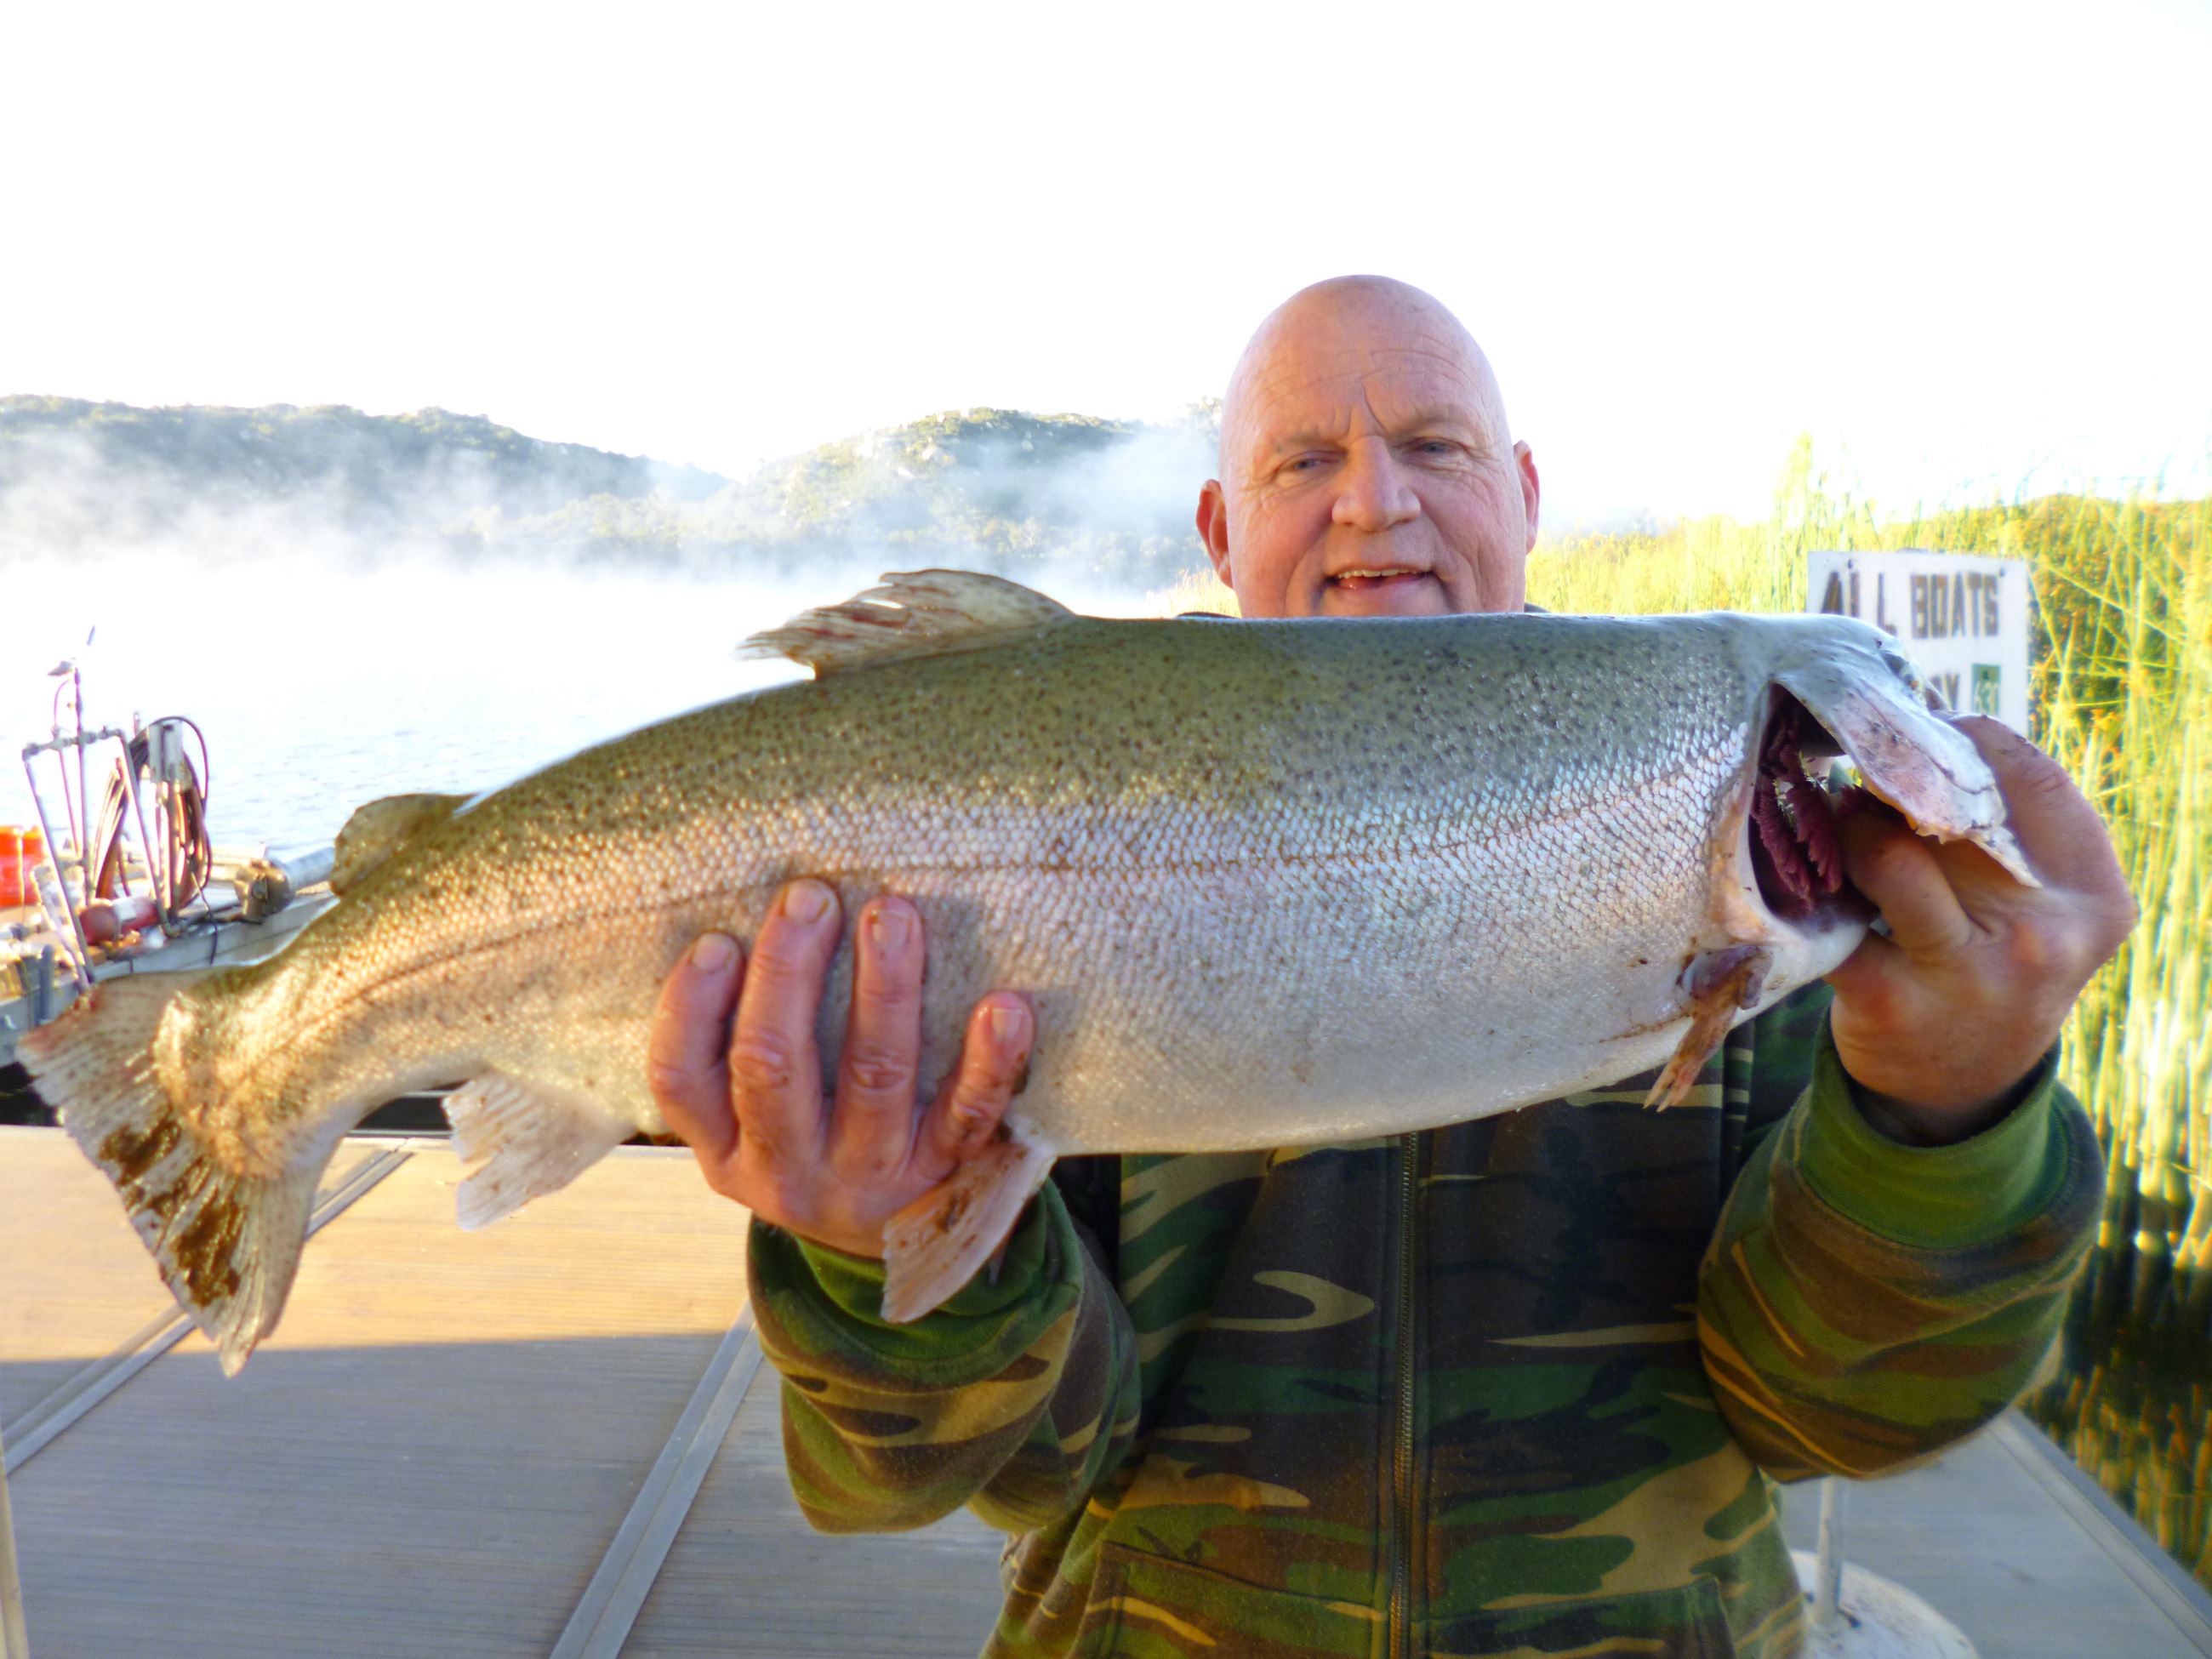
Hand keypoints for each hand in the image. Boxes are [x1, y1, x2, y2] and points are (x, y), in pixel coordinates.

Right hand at [646, 879, 1033, 1257]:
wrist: (896, 1246)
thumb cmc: (818, 1141)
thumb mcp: (755, 1121)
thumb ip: (743, 1043)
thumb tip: (759, 920)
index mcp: (725, 1147)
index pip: (681, 1079)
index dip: (691, 1007)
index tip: (717, 941)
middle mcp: (787, 1170)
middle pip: (772, 1066)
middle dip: (788, 971)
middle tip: (812, 895)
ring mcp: (868, 1176)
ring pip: (872, 1076)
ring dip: (883, 988)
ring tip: (893, 916)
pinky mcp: (943, 1175)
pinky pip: (968, 1115)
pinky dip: (989, 1060)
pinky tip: (1004, 1006)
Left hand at [1827, 716, 2135, 1143]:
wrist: (1960, 1086)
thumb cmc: (1989, 958)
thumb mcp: (2032, 900)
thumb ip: (2002, 824)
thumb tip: (1920, 722)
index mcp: (2094, 895)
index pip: (2029, 777)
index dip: (1961, 741)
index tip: (1919, 735)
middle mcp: (2043, 935)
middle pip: (1948, 810)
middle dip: (1892, 786)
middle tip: (1864, 789)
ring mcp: (1968, 972)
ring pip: (1887, 854)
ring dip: (1848, 832)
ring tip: (1841, 835)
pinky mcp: (1891, 1001)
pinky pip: (1829, 917)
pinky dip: (1805, 891)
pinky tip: (1804, 885)